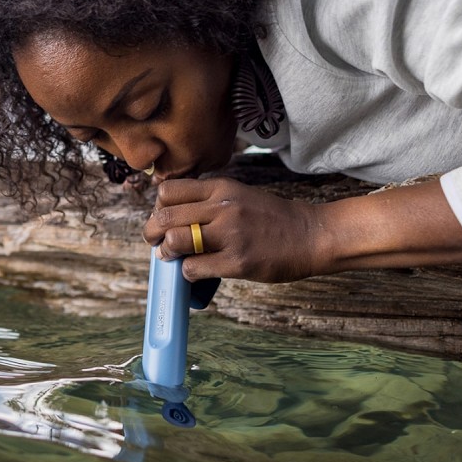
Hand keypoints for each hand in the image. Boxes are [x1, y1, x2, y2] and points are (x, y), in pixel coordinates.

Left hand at [143, 177, 326, 282]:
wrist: (310, 235)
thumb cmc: (272, 218)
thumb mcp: (238, 195)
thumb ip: (208, 201)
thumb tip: (170, 215)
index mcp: (220, 188)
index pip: (168, 191)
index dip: (158, 207)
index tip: (164, 218)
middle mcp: (222, 208)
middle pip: (164, 217)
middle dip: (152, 233)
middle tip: (157, 242)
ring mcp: (230, 235)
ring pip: (175, 241)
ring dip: (167, 252)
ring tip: (174, 257)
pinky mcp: (237, 262)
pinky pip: (193, 268)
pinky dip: (187, 273)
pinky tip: (196, 271)